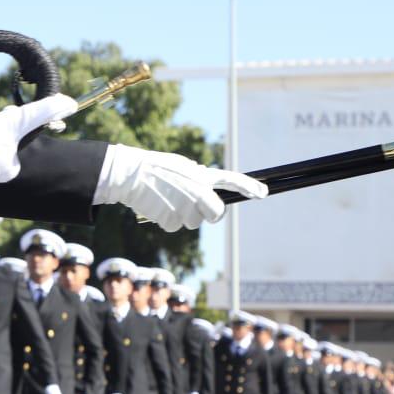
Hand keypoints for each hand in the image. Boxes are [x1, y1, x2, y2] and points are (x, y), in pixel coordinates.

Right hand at [95, 146, 269, 230]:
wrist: (130, 174)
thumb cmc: (154, 168)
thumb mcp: (181, 167)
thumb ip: (198, 179)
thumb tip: (207, 191)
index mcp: (201, 176)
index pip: (231, 180)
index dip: (248, 187)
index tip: (263, 192)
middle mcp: (198, 192)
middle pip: (216, 214)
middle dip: (209, 214)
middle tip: (195, 207)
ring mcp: (186, 208)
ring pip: (193, 222)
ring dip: (183, 216)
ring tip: (167, 200)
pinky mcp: (172, 220)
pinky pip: (174, 226)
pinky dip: (166, 220)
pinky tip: (157, 206)